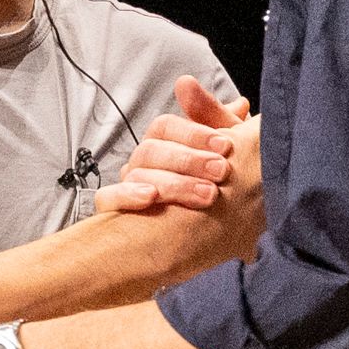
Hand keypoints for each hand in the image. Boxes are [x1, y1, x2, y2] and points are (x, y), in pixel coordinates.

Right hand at [95, 73, 263, 266]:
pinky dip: (128, 195)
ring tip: (207, 195)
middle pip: (153, 149)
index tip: (226, 145)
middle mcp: (142, 163)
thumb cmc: (214, 192)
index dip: (195, 133)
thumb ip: (227, 133)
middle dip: (190, 159)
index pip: (166, 126)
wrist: (199, 245)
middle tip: (222, 171)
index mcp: (163, 145)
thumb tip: (240, 104)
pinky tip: (152, 198)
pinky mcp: (113, 212)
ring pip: (138, 173)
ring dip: (173, 182)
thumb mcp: (225, 162)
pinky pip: (108, 198)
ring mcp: (127, 186)